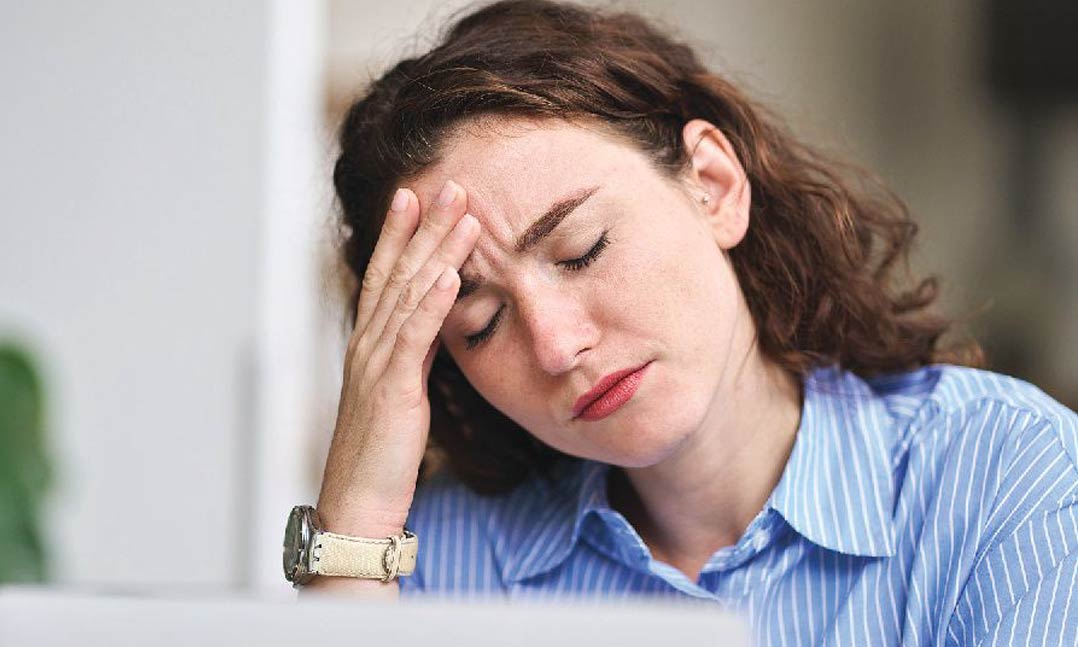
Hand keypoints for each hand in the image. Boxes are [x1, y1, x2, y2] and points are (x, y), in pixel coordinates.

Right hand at [316, 180, 477, 536]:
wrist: (358, 505)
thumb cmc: (380, 457)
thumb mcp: (398, 394)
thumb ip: (412, 355)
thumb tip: (435, 324)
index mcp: (370, 346)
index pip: (386, 277)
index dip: (401, 234)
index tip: (416, 195)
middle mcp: (368, 346)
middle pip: (398, 273)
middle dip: (423, 226)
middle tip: (447, 183)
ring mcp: (377, 365)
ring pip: (409, 295)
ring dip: (436, 250)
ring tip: (462, 213)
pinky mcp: (392, 390)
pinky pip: (413, 338)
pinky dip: (432, 303)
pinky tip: (452, 274)